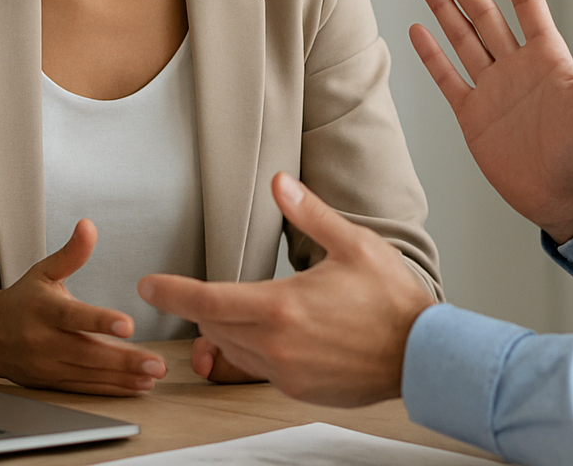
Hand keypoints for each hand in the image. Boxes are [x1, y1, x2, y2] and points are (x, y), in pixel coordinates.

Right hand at [0, 219, 166, 395]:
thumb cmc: (21, 301)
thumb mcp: (44, 271)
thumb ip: (71, 253)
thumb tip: (88, 227)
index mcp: (43, 310)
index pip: (73, 316)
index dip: (100, 321)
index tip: (128, 326)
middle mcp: (43, 340)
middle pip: (86, 352)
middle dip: (123, 361)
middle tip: (156, 363)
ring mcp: (46, 365)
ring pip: (88, 374)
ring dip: (122, 378)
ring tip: (152, 376)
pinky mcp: (50, 382)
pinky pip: (83, 388)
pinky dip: (110, 389)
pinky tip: (135, 386)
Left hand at [138, 173, 434, 406]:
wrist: (422, 354)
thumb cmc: (392, 299)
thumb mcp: (353, 244)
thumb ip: (309, 213)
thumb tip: (279, 183)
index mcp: (281, 306)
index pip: (207, 300)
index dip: (172, 292)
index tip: (149, 285)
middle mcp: (276, 345)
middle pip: (214, 326)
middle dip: (204, 308)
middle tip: (206, 291)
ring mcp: (285, 371)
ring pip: (233, 350)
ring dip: (227, 329)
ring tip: (243, 309)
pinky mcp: (297, 389)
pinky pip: (258, 368)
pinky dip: (253, 349)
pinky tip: (276, 333)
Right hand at [410, 0, 572, 242]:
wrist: (564, 199)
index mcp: (548, 57)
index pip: (526, 5)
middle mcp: (517, 67)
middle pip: (483, 15)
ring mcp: (493, 89)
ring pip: (462, 39)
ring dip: (443, 10)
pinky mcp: (473, 116)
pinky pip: (448, 78)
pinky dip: (432, 55)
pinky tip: (418, 30)